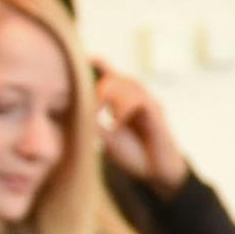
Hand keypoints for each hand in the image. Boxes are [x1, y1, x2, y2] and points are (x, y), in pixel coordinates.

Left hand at [95, 64, 190, 194]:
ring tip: (103, 116)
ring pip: (127, 84)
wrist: (156, 174)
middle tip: (93, 109)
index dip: (102, 66)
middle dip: (101, 87)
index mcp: (126, 104)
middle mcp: (139, 99)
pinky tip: (117, 123)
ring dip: (111, 96)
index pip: (114, 77)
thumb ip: (94, 121)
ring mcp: (149, 103)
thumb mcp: (106, 137)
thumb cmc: (134, 155)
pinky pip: (138, 99)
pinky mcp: (156, 112)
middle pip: (117, 78)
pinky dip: (123, 108)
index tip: (88, 59)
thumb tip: (77, 109)